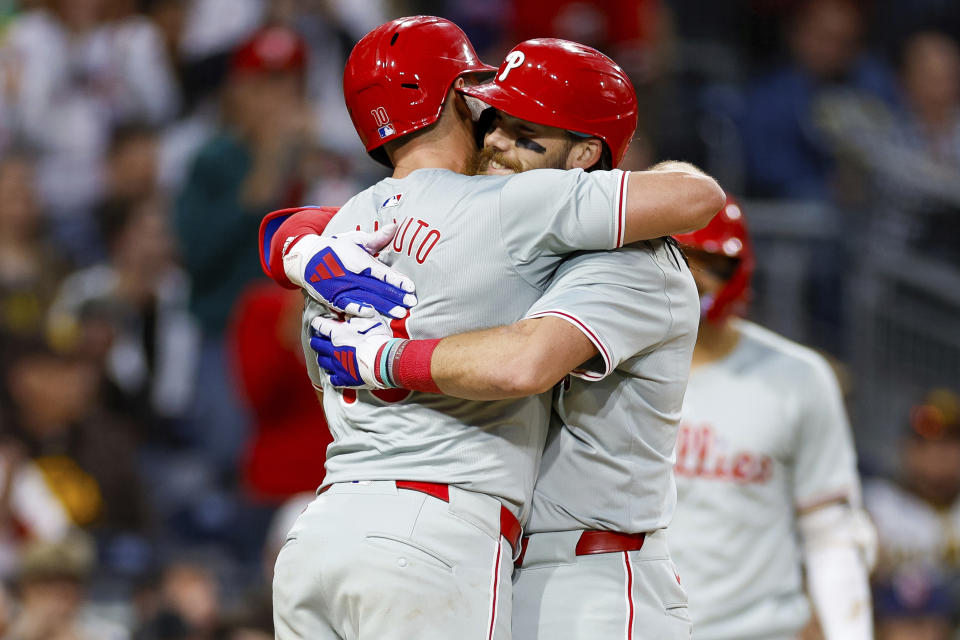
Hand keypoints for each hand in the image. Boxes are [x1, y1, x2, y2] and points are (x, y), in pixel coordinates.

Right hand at [284, 224, 416, 317]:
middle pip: (377, 288)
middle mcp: (351, 275)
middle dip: (395, 296)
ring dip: (384, 307)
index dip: (396, 280)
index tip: (411, 287)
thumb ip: (376, 238)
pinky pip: (347, 305)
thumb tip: (395, 227)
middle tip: (412, 303)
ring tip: (400, 314)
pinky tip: (371, 315)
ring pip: (366, 299)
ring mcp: (341, 288)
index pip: (381, 272)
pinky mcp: (333, 298)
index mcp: (358, 260)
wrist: (306, 258)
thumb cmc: (336, 248)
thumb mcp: (355, 240)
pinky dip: (358, 310)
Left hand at [310, 315, 397, 388]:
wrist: (384, 359)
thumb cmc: (377, 338)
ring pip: (322, 361)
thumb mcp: (369, 317)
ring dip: (322, 357)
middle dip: (316, 341)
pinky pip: (332, 379)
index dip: (318, 323)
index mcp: (337, 333)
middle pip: (316, 344)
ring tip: (325, 356)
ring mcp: (337, 365)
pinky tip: (334, 373)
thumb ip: (356, 313)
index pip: (320, 325)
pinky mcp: (344, 378)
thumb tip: (348, 312)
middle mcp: (333, 349)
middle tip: (317, 340)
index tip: (318, 322)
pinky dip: (332, 376)